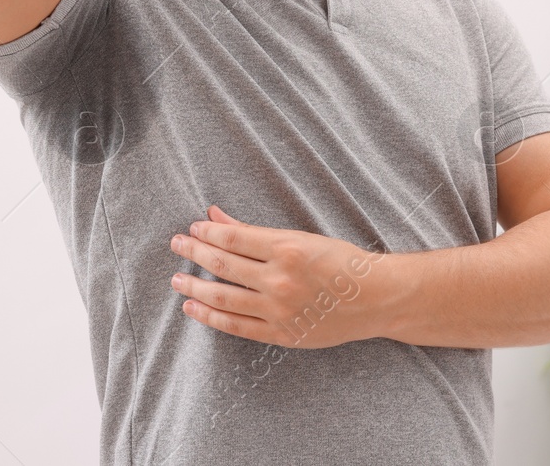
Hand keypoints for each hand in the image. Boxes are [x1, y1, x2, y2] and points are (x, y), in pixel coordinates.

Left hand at [169, 204, 393, 348]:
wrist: (374, 299)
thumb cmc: (339, 261)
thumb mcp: (300, 237)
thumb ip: (253, 231)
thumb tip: (214, 215)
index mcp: (287, 249)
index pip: (233, 239)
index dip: (207, 233)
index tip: (192, 229)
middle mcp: (280, 280)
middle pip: (224, 266)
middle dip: (194, 253)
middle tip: (175, 245)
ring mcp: (279, 310)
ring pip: (224, 298)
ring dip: (195, 286)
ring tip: (176, 278)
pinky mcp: (281, 334)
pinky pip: (236, 327)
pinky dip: (210, 317)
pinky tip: (193, 306)